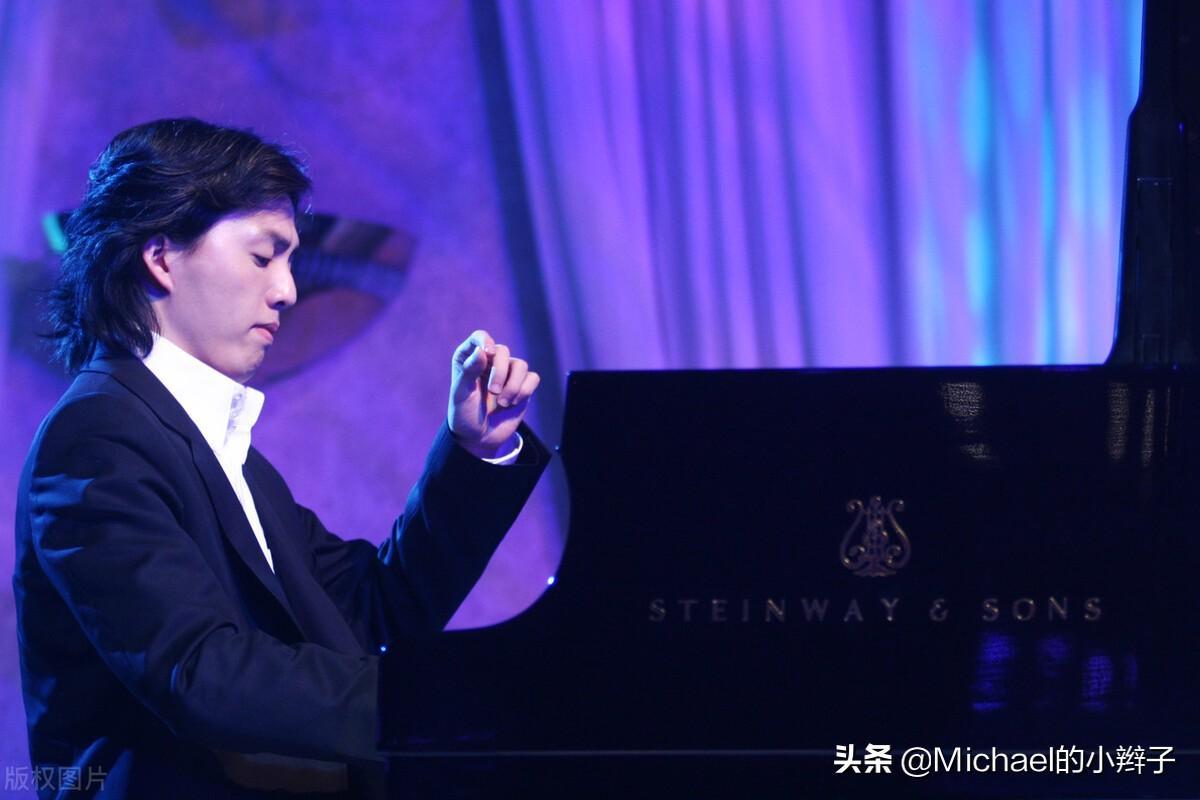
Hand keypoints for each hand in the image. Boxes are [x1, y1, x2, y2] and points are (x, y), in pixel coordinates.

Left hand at [448, 330, 539, 458]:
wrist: (478, 437)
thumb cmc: (465, 414)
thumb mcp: (461, 394)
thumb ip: (469, 370)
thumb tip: (482, 350)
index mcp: (469, 358)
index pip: (480, 336)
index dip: (485, 341)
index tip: (488, 353)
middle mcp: (490, 361)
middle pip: (503, 351)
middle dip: (500, 372)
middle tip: (493, 392)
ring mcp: (507, 373)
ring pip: (521, 365)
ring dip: (513, 386)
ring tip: (503, 402)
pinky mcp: (522, 386)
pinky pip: (532, 378)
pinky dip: (524, 391)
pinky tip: (512, 403)